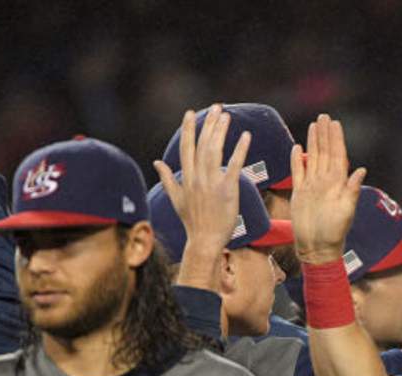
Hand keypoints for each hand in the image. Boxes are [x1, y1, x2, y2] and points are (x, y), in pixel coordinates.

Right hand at [153, 105, 250, 286]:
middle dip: (208, 124)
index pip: (186, 147)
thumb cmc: (192, 222)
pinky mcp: (227, 189)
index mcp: (186, 178)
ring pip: (215, 151)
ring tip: (226, 116)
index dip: (188, 129)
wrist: (204, 241)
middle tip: (216, 107)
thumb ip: (167, 179)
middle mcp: (197, 177)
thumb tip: (156, 163)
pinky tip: (245, 136)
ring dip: (221, 131)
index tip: (191, 113)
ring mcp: (211, 183)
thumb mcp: (176, 199)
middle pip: (202, 144)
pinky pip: (234, 165)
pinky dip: (240, 149)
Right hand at [290, 114, 365, 266]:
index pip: (337, 155)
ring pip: (312, 158)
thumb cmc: (334, 233)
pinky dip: (297, 160)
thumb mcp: (347, 211)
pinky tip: (297, 148)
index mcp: (337, 183)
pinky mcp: (300, 193)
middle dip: (325, 134)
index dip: (336, 139)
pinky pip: (298, 172)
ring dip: (313, 142)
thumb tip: (361, 170)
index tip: (336, 123)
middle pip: (325, 152)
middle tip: (325, 116)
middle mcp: (325, 181)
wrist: (317, 248)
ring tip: (314, 126)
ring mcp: (312, 186)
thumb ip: (352, 190)